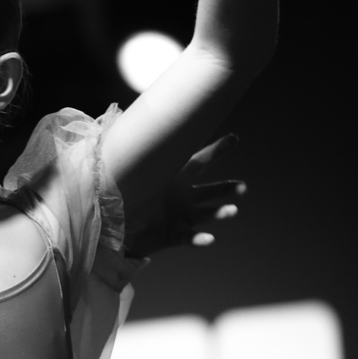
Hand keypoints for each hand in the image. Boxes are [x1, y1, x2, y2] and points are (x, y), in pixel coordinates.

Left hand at [125, 134, 244, 260]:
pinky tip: (210, 239)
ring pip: (206, 214)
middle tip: (242, 188)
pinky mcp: (174, 235)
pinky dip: (200, 239)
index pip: (199, 161)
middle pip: (210, 191)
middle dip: (227, 189)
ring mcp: (181, 216)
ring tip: (233, 211)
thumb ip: (140, 152)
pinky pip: (189, 238)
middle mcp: (183, 197)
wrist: (115, 225)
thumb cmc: (123, 194)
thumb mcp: (132, 171)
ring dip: (220, 213)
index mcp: (175, 177)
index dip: (216, 150)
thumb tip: (141, 119)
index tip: (234, 139)